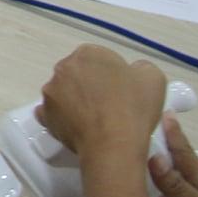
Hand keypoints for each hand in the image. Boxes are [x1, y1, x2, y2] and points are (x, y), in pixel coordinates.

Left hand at [39, 45, 163, 159]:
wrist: (114, 143)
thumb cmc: (133, 108)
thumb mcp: (153, 78)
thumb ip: (140, 68)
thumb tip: (131, 71)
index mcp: (88, 53)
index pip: (100, 60)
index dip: (113, 76)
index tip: (122, 92)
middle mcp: (63, 66)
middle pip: (79, 74)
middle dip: (91, 85)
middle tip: (109, 106)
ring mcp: (50, 90)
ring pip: (64, 92)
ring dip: (75, 101)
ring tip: (94, 120)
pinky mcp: (44, 113)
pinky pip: (51, 112)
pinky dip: (61, 118)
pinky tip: (77, 127)